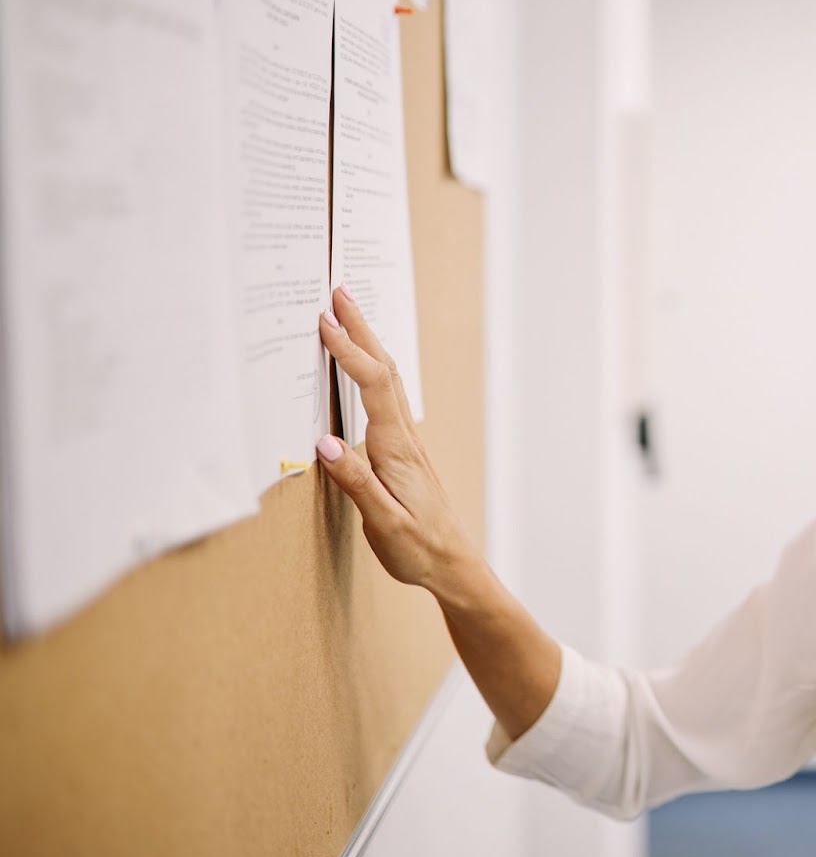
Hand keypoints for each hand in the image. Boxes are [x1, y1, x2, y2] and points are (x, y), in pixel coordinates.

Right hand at [316, 286, 476, 590]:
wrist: (452, 563)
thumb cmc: (417, 547)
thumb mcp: (382, 522)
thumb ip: (354, 481)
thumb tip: (323, 442)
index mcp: (396, 449)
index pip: (373, 386)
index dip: (350, 351)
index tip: (325, 322)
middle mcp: (404, 437)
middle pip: (385, 370)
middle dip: (361, 329)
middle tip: (340, 293)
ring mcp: (406, 442)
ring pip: (389, 380)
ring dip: (368, 344)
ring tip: (348, 315)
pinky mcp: (403, 451)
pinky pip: (387, 397)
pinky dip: (371, 370)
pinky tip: (363, 367)